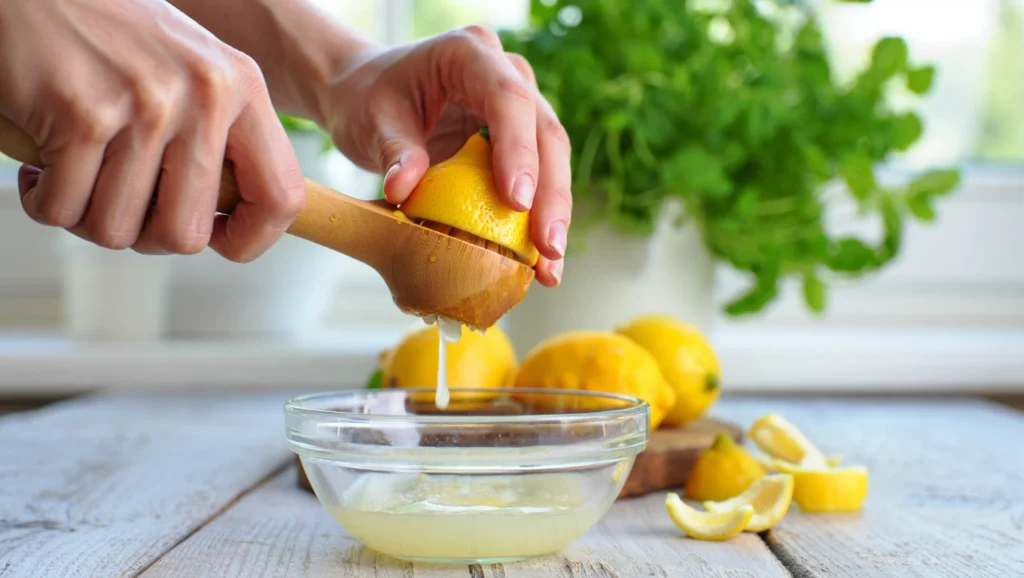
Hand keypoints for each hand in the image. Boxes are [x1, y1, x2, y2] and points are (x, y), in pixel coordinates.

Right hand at [0, 0, 304, 260]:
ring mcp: (146, 105)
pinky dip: (44, 202)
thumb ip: (221, 138)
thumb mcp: (193, 73)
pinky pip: (64, 210)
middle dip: (144, 236)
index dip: (252, 240)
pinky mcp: (83, 115)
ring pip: (118, 229)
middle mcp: (204, 95)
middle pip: (186, 234)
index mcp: (243, 88)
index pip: (282, 198)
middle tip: (119, 205)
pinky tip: (42, 169)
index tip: (217, 239)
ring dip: (87, 218)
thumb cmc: (111, 37)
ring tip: (76, 178)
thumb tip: (236, 221)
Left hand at [318, 26, 571, 286]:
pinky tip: (540, 264)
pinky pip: (539, 177)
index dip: (518, 150)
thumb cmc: (368, 98)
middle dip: (551, 194)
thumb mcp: (372, 120)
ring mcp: (519, 106)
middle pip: (544, 132)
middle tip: (548, 246)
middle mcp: (506, 74)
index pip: (508, 98)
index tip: (517, 203)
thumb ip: (394, 151)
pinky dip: (538, 220)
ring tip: (549, 267)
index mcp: (470, 54)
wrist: (366, 93)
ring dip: (554, 214)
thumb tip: (403, 192)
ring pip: (553, 157)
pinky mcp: (519, 139)